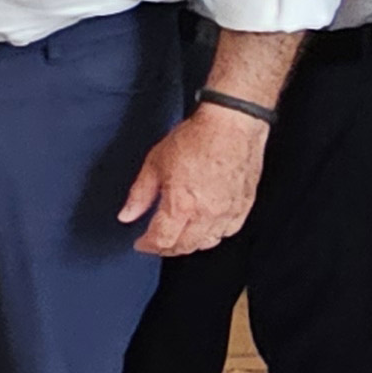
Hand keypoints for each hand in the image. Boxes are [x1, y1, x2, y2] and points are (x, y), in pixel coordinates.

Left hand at [117, 104, 266, 255]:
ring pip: (208, 242)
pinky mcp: (244, 205)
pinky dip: (215, 234)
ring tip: (179, 236)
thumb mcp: (155, 162)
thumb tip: (127, 214)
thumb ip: (140, 193)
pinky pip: (229, 231)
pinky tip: (207, 227)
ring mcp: (228, 212)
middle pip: (185, 247)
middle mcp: (207, 214)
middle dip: (167, 248)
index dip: (148, 246)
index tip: (141, 244)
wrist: (232, 124)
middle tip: (157, 243)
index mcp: (182, 206)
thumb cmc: (197, 138)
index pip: (162, 240)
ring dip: (191, 244)